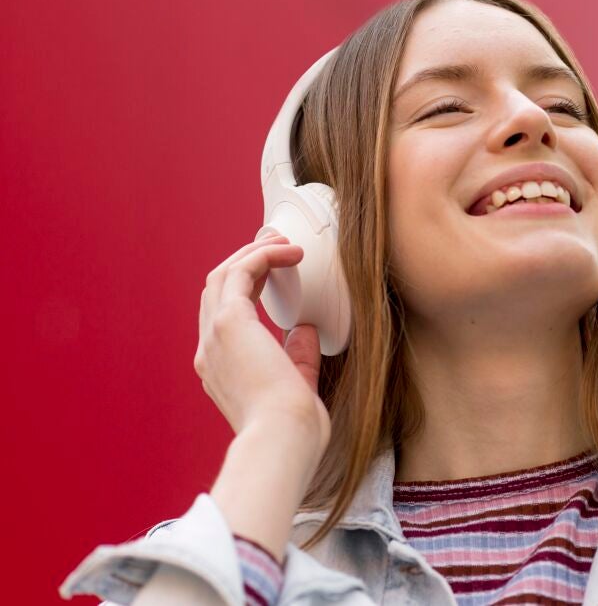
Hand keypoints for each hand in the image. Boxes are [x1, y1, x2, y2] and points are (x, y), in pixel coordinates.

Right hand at [195, 233, 329, 462]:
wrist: (283, 438)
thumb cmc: (293, 427)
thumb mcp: (296, 386)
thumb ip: (298, 357)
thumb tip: (305, 331)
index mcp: (220, 371)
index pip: (223, 319)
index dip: (244, 290)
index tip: (272, 273)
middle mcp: (209, 352)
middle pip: (216, 291)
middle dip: (244, 263)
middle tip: (274, 246)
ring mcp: (213, 337)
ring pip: (221, 277)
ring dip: (251, 254)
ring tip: (282, 242)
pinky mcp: (229, 324)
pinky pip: (239, 273)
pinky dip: (261, 256)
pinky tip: (287, 253)